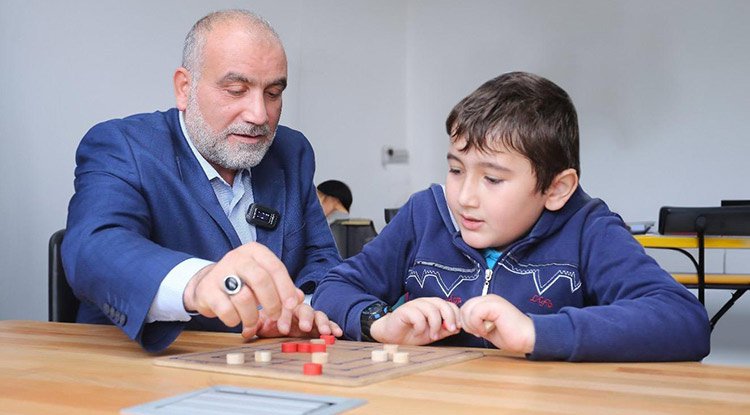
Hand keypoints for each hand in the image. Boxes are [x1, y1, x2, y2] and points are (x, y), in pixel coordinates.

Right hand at [182, 242, 303, 337]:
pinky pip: (227, 310)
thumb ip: (282, 287)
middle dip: (272, 302)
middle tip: (276, 316)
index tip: (292, 305)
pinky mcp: (207, 291)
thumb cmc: (242, 282)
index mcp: (254, 251)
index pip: (275, 267)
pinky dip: (235, 320)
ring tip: (253, 321)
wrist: (207, 284)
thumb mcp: (263, 278)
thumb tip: (299, 298)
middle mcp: (237, 258)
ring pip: (244, 297)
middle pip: (261, 279)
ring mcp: (220, 273)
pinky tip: (236, 319)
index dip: (286, 288)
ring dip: (253, 316)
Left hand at [254, 303, 342, 338]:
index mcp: (285, 305)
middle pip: (304, 308)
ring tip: (323, 332)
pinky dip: (333, 326)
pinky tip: (337, 332)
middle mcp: (299, 309)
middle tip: (303, 327)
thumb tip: (246, 331)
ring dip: (321, 322)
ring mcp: (310, 316)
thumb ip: (256, 325)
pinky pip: (328, 323)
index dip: (285, 315)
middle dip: (305, 317)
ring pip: (318, 314)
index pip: (286, 306)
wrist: (277, 320)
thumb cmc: (270, 321)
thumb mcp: (261, 323)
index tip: (282, 328)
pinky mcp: (318, 324)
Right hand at [369, 297, 459, 344]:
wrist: (392, 336)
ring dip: (435, 325)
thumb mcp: (432, 334)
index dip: (456, 315)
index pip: (449, 305)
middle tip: (450, 330)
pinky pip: (418, 317)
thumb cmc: (412, 333)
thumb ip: (444, 330)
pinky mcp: (404, 310)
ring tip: (433, 336)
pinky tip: (416, 333)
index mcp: (433, 306)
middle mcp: (425, 303)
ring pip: (431, 310)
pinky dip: (420, 327)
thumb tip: (458, 328)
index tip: (457, 328)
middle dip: (449, 317)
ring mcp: (414, 305)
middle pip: (442, 304)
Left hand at [459, 294, 534, 353]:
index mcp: (486, 302)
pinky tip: (487, 331)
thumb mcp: (486, 328)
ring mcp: (492, 300)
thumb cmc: (510, 335)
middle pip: (464, 308)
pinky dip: (477, 325)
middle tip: (479, 333)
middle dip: (467, 324)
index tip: (475, 333)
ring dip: (472, 325)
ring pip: (467, 310)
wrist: (528, 338)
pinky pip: (475, 313)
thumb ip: (475, 322)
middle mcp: (488, 298)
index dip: (465, 322)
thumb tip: (461, 323)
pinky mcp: (495, 305)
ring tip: (484, 332)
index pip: (465, 308)